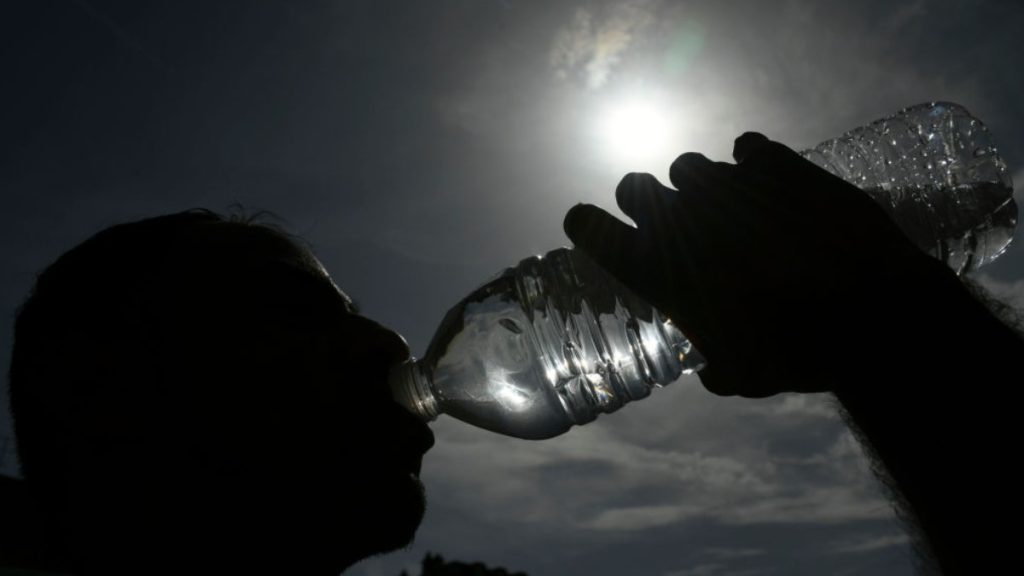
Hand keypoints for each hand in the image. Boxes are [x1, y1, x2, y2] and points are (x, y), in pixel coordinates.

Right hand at [564, 133, 942, 396]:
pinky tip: (768, 184)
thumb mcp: (742, 376)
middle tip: (668, 219)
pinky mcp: (775, 164)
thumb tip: (710, 368)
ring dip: (697, 185)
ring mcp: (727, 184)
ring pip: (688, 165)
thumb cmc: (794, 352)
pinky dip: (752, 163)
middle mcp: (680, 217)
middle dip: (643, 199)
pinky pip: (747, 148)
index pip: (591, 229)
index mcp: (658, 268)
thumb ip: (713, 366)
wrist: (871, 311)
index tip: (590, 225)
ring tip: (729, 207)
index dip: (586, 225)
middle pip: (633, 185)